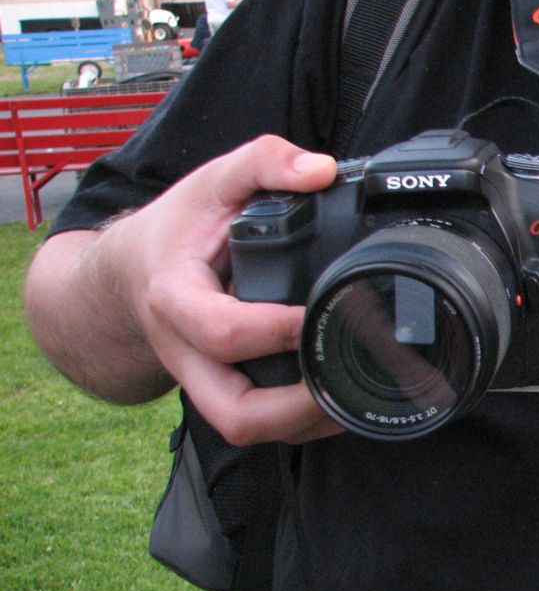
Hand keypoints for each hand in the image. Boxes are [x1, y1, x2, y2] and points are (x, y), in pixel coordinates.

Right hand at [97, 136, 340, 444]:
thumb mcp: (212, 180)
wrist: (130, 272)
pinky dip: (300, 420)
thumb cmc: (176, 230)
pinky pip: (258, 423)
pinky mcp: (223, 392)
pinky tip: (341, 399)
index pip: (224, 330)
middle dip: (292, 410)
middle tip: (345, 382)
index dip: (277, 330)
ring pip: (246, 429)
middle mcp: (185, 351)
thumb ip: (264, 161)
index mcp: (176, 299)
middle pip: (232, 413)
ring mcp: (203, 380)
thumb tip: (322, 169)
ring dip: (303, 424)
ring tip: (356, 399)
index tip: (323, 312)